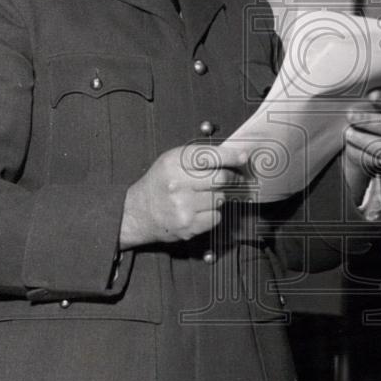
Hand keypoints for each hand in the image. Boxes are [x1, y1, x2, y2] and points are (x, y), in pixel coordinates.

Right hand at [120, 144, 248, 248]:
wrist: (137, 213)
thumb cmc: (158, 184)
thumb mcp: (171, 161)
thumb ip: (198, 157)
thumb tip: (231, 155)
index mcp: (174, 163)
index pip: (211, 156)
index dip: (232, 156)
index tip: (243, 157)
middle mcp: (178, 183)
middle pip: (221, 178)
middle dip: (232, 178)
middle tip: (234, 178)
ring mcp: (183, 206)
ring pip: (221, 198)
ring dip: (218, 196)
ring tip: (204, 196)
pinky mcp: (188, 225)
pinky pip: (216, 217)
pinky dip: (213, 214)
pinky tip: (199, 210)